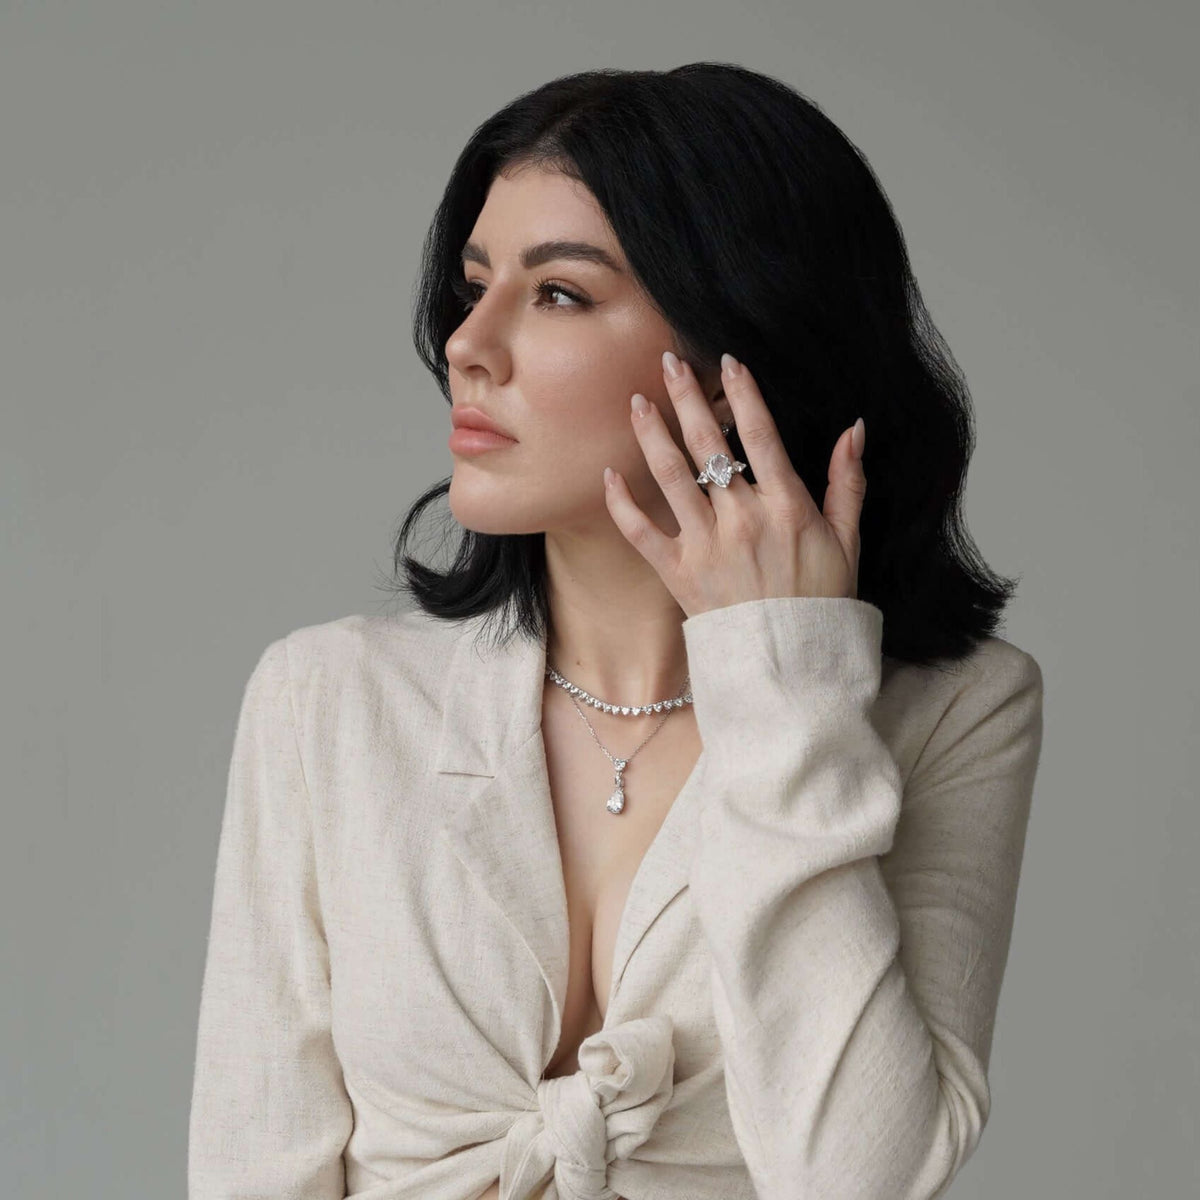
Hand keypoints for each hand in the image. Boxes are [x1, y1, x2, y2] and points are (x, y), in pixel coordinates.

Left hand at [603, 351, 866, 619]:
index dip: (742, 393)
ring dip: (650, 434)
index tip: (726, 361)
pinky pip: (641, 532)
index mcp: (786, 506)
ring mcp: (706, 545)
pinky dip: (621, 504)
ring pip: (670, 476)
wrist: (791, 665)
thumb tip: (854, 428)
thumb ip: (849, 482)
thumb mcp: (848, 540)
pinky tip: (609, 475)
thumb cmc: (821, 602)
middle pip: (708, 445)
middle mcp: (742, 518)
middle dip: (686, 397)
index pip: (761, 434)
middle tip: (668, 362)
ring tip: (636, 402)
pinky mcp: (678, 573)